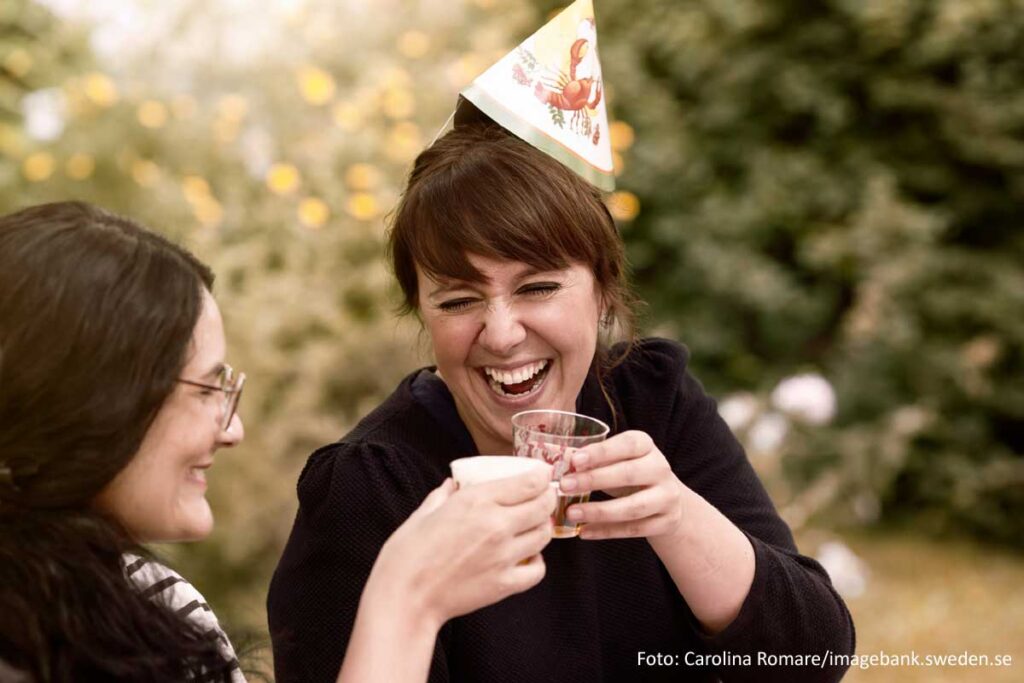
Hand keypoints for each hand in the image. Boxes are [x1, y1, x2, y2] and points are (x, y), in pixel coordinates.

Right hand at [369, 466, 555, 628]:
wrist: (404, 598)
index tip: (542, 475)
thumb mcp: (423, 513)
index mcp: (476, 501)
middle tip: (541, 499)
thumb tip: (452, 484)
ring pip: (543, 536)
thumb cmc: (407, 554)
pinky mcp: (504, 584)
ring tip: (531, 526)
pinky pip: (538, 570)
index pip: (530, 483)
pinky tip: (525, 557)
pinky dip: (536, 562)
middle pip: (543, 507)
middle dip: (547, 499)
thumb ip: (443, 495)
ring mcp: (503, 556)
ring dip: (541, 528)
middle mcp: (496, 525)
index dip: (542, 476)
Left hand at [559, 430, 684, 540]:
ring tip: (571, 513)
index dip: (601, 452)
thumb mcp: (618, 460)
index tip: (575, 460)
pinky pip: (634, 529)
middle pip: (629, 474)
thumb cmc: (630, 473)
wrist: (666, 499)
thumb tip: (562, 467)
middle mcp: (661, 469)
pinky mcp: (666, 522)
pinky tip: (584, 531)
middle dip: (594, 480)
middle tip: (564, 486)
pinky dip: (607, 531)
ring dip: (599, 511)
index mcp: (646, 446)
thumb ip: (595, 461)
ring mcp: (667, 497)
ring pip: (633, 507)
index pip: (628, 444)